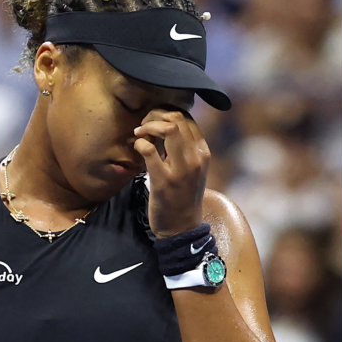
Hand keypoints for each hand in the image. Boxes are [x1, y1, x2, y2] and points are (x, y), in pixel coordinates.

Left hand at [133, 109, 209, 238]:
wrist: (182, 228)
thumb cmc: (183, 196)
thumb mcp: (192, 169)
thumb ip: (184, 148)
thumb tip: (165, 124)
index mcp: (203, 152)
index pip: (187, 117)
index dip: (165, 113)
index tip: (153, 122)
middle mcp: (196, 158)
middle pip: (177, 117)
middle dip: (154, 115)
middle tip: (143, 126)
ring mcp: (181, 170)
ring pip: (168, 128)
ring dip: (148, 125)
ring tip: (139, 134)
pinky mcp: (164, 181)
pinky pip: (149, 151)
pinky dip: (140, 143)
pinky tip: (138, 148)